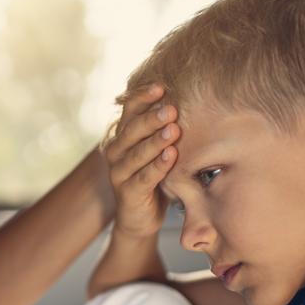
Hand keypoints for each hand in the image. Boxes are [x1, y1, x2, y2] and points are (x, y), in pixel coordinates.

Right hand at [101, 85, 179, 237]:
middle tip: (172, 109)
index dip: (143, 97)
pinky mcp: (127, 193)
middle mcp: (116, 151)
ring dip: (156, 141)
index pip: (130, 110)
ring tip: (173, 129)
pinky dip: (158, 166)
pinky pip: (144, 177)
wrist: (140, 218)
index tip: (161, 86)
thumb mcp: (155, 150)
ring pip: (137, 153)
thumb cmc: (153, 177)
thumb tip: (188, 97)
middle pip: (132, 130)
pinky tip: (171, 156)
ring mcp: (119, 173)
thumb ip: (163, 128)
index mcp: (123, 136)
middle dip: (152, 118)